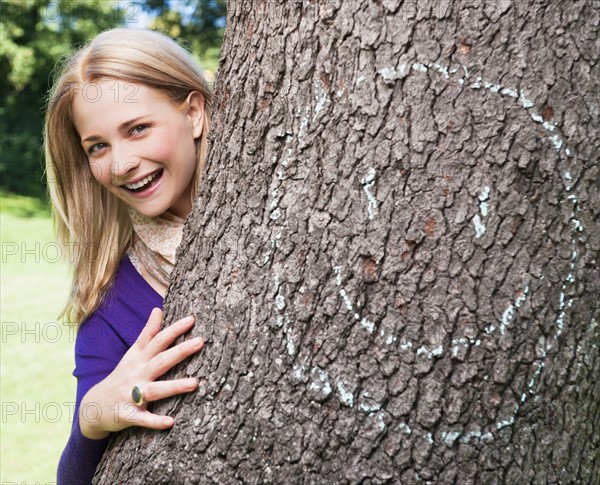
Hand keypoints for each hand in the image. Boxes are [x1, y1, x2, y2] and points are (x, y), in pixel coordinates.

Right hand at [78, 308, 203, 438]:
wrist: (93, 406)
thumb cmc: (121, 376)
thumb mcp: (132, 353)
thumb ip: (147, 333)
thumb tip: (158, 309)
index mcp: (138, 359)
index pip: (157, 340)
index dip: (173, 329)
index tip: (191, 319)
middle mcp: (136, 374)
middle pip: (160, 361)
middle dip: (180, 351)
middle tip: (200, 341)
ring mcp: (131, 395)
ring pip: (155, 390)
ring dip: (174, 386)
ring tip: (195, 383)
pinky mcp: (128, 415)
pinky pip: (143, 419)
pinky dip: (155, 421)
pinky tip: (171, 422)